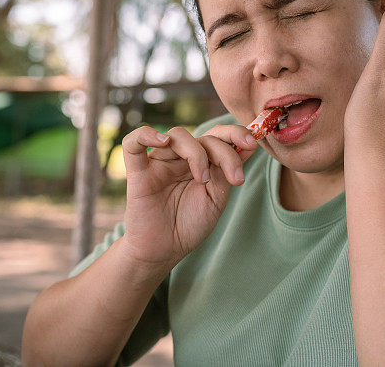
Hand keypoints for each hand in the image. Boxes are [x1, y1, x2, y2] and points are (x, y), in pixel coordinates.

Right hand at [119, 124, 258, 267]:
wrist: (165, 250)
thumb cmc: (190, 225)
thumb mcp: (217, 198)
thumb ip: (225, 171)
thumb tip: (247, 145)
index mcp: (202, 162)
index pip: (218, 136)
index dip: (236, 133)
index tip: (252, 144)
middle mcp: (181, 158)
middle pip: (204, 136)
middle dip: (225, 150)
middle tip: (236, 176)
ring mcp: (160, 162)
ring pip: (177, 135)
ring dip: (197, 153)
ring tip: (203, 180)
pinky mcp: (138, 172)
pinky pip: (133, 143)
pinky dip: (146, 135)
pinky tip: (163, 142)